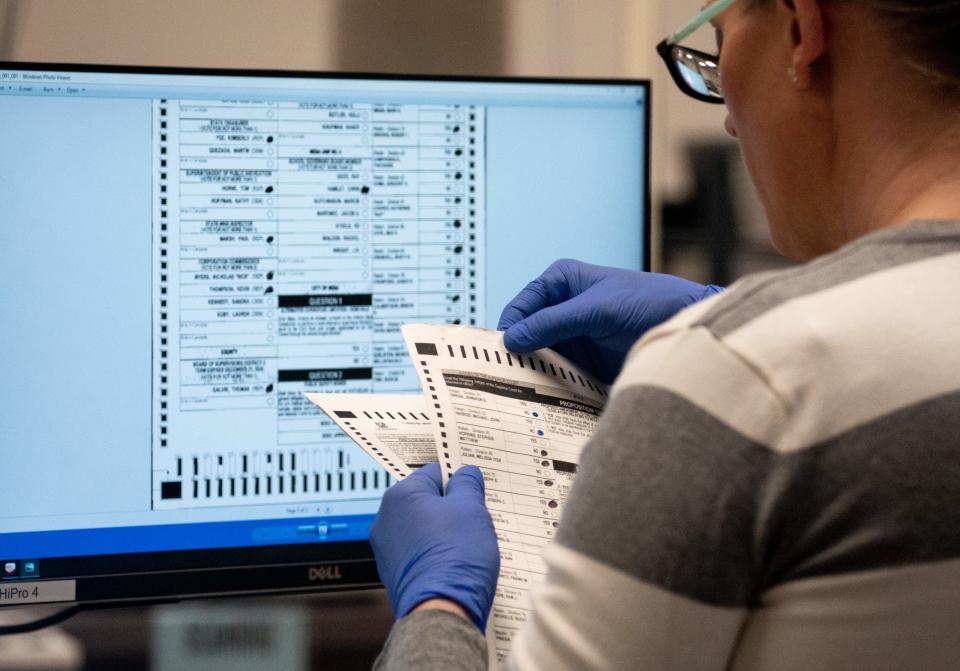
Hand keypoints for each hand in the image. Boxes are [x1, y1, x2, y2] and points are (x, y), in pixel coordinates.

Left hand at [369, 463, 499, 630]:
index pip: (433, 472)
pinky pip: (419, 553)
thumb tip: (466, 474)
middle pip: (426, 501)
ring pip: (423, 528)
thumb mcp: (472, 508)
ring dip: (444, 531)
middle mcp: (386, 519)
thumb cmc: (456, 557)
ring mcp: (387, 549)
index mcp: (401, 496)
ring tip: (467, 544)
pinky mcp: (394, 574)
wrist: (442, 610)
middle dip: (451, 507)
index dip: (458, 478)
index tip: (474, 488)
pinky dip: (436, 554)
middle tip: (475, 518)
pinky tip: (454, 563)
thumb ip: (468, 484)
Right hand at [498, 259, 722, 383]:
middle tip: (506, 375)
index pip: (521, 306)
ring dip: (533, 371)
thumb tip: (510, 339)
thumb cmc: (646, 301)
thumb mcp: (595, 310)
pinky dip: (551, 383)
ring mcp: (571, 335)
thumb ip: (552, 323)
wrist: (683, 325)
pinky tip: (545, 394)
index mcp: (560, 282)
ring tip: (523, 389)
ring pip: (538, 355)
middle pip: (526, 333)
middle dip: (518, 353)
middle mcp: (561, 307)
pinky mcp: (583, 359)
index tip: (501, 352)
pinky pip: (557, 372)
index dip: (509, 328)